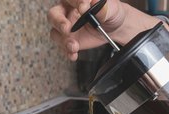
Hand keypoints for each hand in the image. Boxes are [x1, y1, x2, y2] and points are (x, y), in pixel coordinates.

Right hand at [47, 0, 163, 60]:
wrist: (114, 27)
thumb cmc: (111, 13)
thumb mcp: (112, 8)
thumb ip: (103, 7)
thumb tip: (94, 3)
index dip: (76, 2)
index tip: (84, 7)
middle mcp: (68, 12)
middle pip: (54, 14)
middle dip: (58, 22)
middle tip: (67, 28)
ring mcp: (68, 27)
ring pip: (56, 33)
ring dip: (63, 41)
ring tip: (74, 46)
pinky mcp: (71, 40)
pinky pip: (63, 46)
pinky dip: (67, 52)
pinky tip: (73, 54)